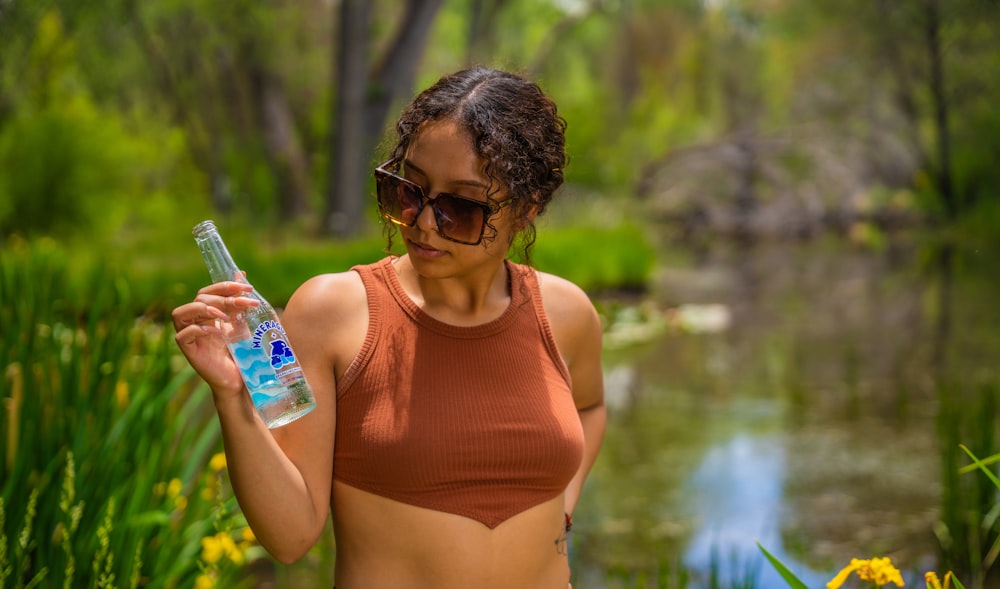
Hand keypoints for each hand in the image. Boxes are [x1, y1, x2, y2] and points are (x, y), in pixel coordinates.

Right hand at [172, 281, 258, 399]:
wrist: (241, 379)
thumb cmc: (240, 351)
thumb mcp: (242, 321)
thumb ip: (239, 300)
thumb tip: (242, 273)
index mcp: (206, 313)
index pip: (208, 291)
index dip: (225, 286)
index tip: (247, 288)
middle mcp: (195, 322)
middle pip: (198, 299)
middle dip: (223, 298)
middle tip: (245, 303)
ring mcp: (189, 336)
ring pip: (180, 313)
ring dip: (203, 309)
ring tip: (225, 316)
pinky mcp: (188, 352)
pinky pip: (182, 336)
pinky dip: (198, 330)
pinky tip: (217, 332)